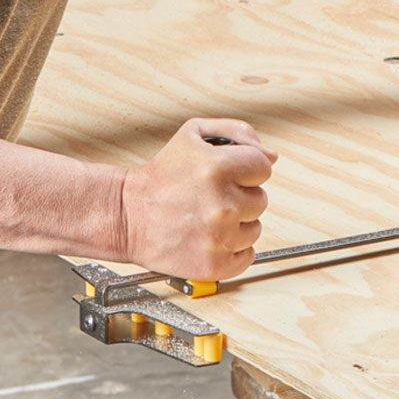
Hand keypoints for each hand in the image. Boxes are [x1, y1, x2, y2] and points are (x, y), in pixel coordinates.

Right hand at [119, 118, 276, 280]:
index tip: (227, 174)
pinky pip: (247, 255)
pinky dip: (233, 248)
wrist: (127, 215)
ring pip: (254, 228)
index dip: (245, 168)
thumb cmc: (161, 175)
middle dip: (239, 195)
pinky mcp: (214, 265)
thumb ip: (238, 133)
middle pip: (260, 199)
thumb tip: (271, 155)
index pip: (264, 167)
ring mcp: (219, 237)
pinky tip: (210, 237)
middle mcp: (222, 204)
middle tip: (210, 196)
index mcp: (219, 167)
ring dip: (236, 223)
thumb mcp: (194, 134)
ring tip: (206, 216)